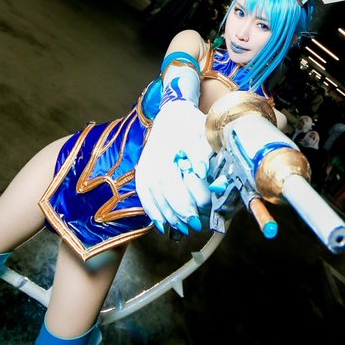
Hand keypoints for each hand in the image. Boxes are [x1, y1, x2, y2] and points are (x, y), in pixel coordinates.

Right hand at [135, 100, 211, 232]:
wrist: (171, 115)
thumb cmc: (190, 124)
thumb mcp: (201, 134)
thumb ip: (201, 153)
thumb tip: (202, 172)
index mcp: (165, 150)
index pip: (171, 183)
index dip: (183, 202)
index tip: (198, 216)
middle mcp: (150, 160)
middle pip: (161, 192)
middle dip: (177, 213)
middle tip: (194, 226)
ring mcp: (144, 166)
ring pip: (151, 196)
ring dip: (166, 216)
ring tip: (182, 229)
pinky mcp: (142, 171)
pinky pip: (144, 195)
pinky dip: (152, 211)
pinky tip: (162, 225)